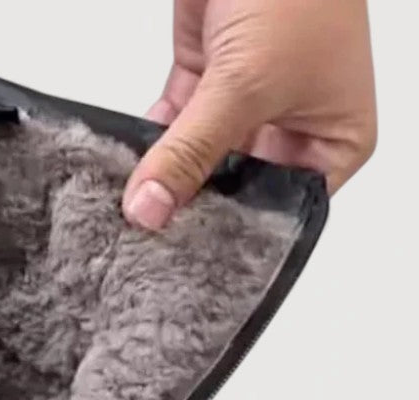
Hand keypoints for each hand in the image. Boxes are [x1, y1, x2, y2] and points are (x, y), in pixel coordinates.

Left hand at [124, 0, 376, 229]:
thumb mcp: (245, 87)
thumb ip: (191, 153)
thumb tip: (150, 210)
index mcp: (334, 142)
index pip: (283, 211)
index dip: (237, 235)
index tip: (187, 257)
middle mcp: (293, 129)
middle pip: (235, 191)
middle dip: (193, 209)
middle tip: (148, 240)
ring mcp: (247, 107)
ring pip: (199, 163)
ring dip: (166, 180)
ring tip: (130, 212)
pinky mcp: (207, 83)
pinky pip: (174, 130)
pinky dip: (149, 146)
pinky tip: (124, 171)